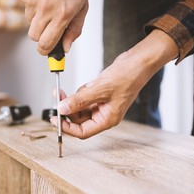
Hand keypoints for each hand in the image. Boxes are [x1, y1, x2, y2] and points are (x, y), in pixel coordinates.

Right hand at [17, 0, 87, 54]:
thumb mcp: (82, 7)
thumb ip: (74, 29)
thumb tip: (66, 48)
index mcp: (62, 14)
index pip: (46, 44)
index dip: (45, 51)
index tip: (46, 51)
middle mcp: (46, 9)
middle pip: (34, 37)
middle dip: (41, 36)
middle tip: (49, 28)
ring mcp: (32, 1)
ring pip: (29, 23)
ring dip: (38, 19)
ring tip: (48, 4)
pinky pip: (25, 8)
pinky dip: (32, 5)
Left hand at [50, 29, 178, 138]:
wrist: (138, 62)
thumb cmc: (128, 77)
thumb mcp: (100, 89)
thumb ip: (79, 100)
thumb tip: (62, 109)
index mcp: (107, 120)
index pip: (83, 132)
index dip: (67, 128)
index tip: (55, 119)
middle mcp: (104, 114)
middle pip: (78, 120)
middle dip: (68, 109)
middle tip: (58, 97)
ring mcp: (102, 105)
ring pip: (79, 107)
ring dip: (74, 98)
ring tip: (82, 86)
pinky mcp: (100, 95)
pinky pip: (84, 97)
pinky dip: (81, 91)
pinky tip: (88, 84)